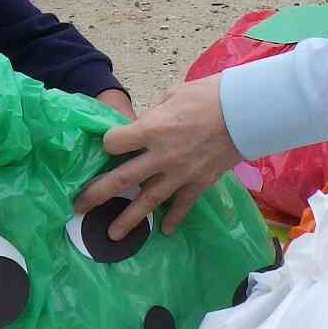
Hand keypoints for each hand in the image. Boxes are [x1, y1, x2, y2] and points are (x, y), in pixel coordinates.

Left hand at [74, 75, 240, 238]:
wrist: (247, 111)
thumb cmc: (210, 95)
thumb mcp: (173, 94)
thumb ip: (153, 114)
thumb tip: (142, 126)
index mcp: (153, 128)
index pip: (115, 142)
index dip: (108, 143)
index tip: (108, 145)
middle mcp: (162, 155)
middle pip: (122, 178)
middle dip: (98, 193)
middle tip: (79, 206)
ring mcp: (180, 173)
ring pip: (148, 201)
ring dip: (129, 219)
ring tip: (112, 234)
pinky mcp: (199, 183)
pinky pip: (182, 205)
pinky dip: (173, 219)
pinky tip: (164, 231)